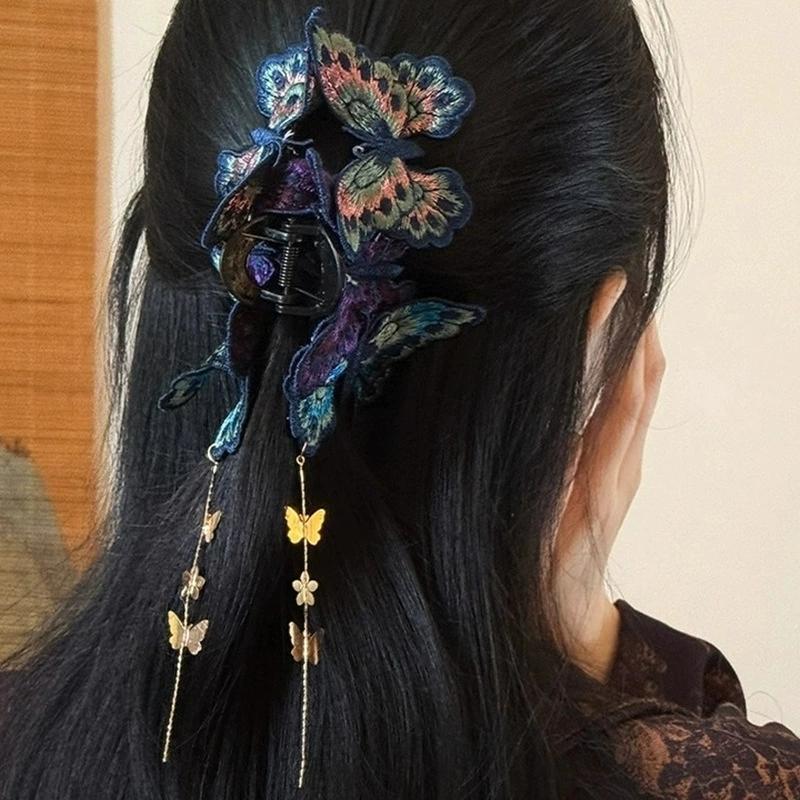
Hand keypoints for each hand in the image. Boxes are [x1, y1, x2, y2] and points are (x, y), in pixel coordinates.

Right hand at [552, 317, 665, 681]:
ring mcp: (623, 465)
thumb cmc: (547, 572)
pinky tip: (616, 351)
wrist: (566, 611)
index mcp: (601, 472)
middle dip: (639, 331)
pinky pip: (630, 411)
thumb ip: (560, 476)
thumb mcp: (547, 524)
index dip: (615, 343)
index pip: (618, 394)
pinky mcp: (620, 469)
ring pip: (641, 393)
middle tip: (626, 280)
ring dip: (640, 347)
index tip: (613, 291)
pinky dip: (631, 373)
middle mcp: (620, 462)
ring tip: (627, 302)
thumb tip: (564, 428)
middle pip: (641, 383)